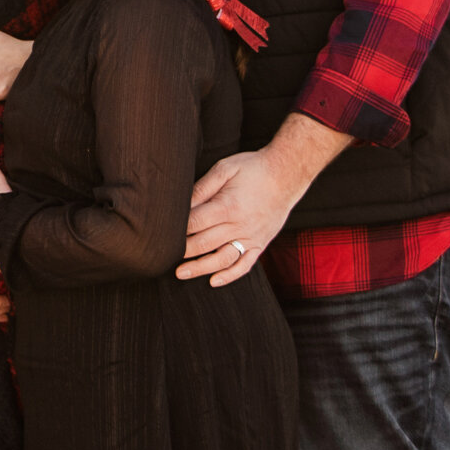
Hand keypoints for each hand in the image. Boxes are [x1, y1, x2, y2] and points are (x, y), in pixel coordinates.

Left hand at [177, 116, 352, 285]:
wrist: (287, 173)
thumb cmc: (253, 168)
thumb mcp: (225, 168)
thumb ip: (202, 187)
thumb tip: (182, 203)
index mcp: (228, 206)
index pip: (195, 223)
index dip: (177, 230)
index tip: (162, 234)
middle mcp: (239, 225)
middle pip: (204, 243)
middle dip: (182, 251)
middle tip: (162, 256)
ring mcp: (251, 237)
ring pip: (222, 259)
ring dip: (200, 268)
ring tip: (180, 274)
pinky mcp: (260, 243)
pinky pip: (244, 265)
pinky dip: (229, 276)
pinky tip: (214, 281)